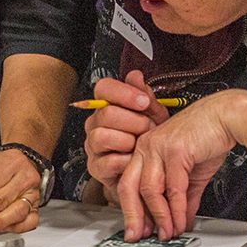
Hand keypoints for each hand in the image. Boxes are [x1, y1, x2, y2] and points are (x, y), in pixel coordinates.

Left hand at [0, 147, 42, 238]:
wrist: (23, 165)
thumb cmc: (2, 167)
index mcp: (10, 161)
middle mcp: (25, 176)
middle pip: (0, 200)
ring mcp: (33, 193)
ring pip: (15, 212)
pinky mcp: (36, 207)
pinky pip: (28, 222)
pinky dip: (14, 228)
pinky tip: (3, 229)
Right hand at [82, 70, 170, 191]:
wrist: (149, 170)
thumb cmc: (148, 140)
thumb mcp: (153, 115)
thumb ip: (145, 96)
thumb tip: (135, 75)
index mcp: (106, 106)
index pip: (103, 88)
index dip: (124, 93)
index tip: (143, 102)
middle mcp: (95, 123)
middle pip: (106, 113)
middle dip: (134, 122)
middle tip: (149, 128)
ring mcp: (93, 146)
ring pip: (102, 136)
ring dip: (129, 141)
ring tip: (141, 146)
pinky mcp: (95, 167)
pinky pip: (108, 162)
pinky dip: (127, 161)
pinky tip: (136, 160)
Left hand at [116, 92, 237, 240]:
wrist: (227, 116)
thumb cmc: (207, 137)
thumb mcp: (191, 173)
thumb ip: (183, 198)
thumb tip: (182, 221)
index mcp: (144, 150)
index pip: (129, 183)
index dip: (131, 209)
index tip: (136, 229)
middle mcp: (146, 146)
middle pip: (130, 186)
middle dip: (134, 216)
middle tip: (138, 237)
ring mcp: (159, 147)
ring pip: (150, 189)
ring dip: (160, 217)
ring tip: (168, 233)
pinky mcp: (176, 150)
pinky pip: (173, 187)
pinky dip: (177, 209)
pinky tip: (181, 221)